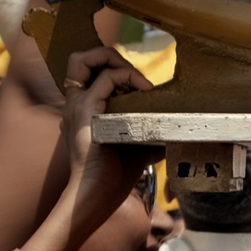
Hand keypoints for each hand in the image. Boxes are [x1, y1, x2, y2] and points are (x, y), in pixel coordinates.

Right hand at [61, 46, 155, 224]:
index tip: (141, 88)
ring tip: (138, 79)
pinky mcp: (86, 110)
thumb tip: (176, 130)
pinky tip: (146, 90)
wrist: (98, 194)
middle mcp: (75, 103)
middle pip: (80, 59)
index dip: (114, 69)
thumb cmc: (115, 176)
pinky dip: (128, 76)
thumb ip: (150, 133)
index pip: (88, 72)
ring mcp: (77, 105)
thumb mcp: (138, 147)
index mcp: (83, 110)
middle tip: (135, 77)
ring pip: (83, 58)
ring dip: (114, 59)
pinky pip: (106, 78)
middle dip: (110, 56)